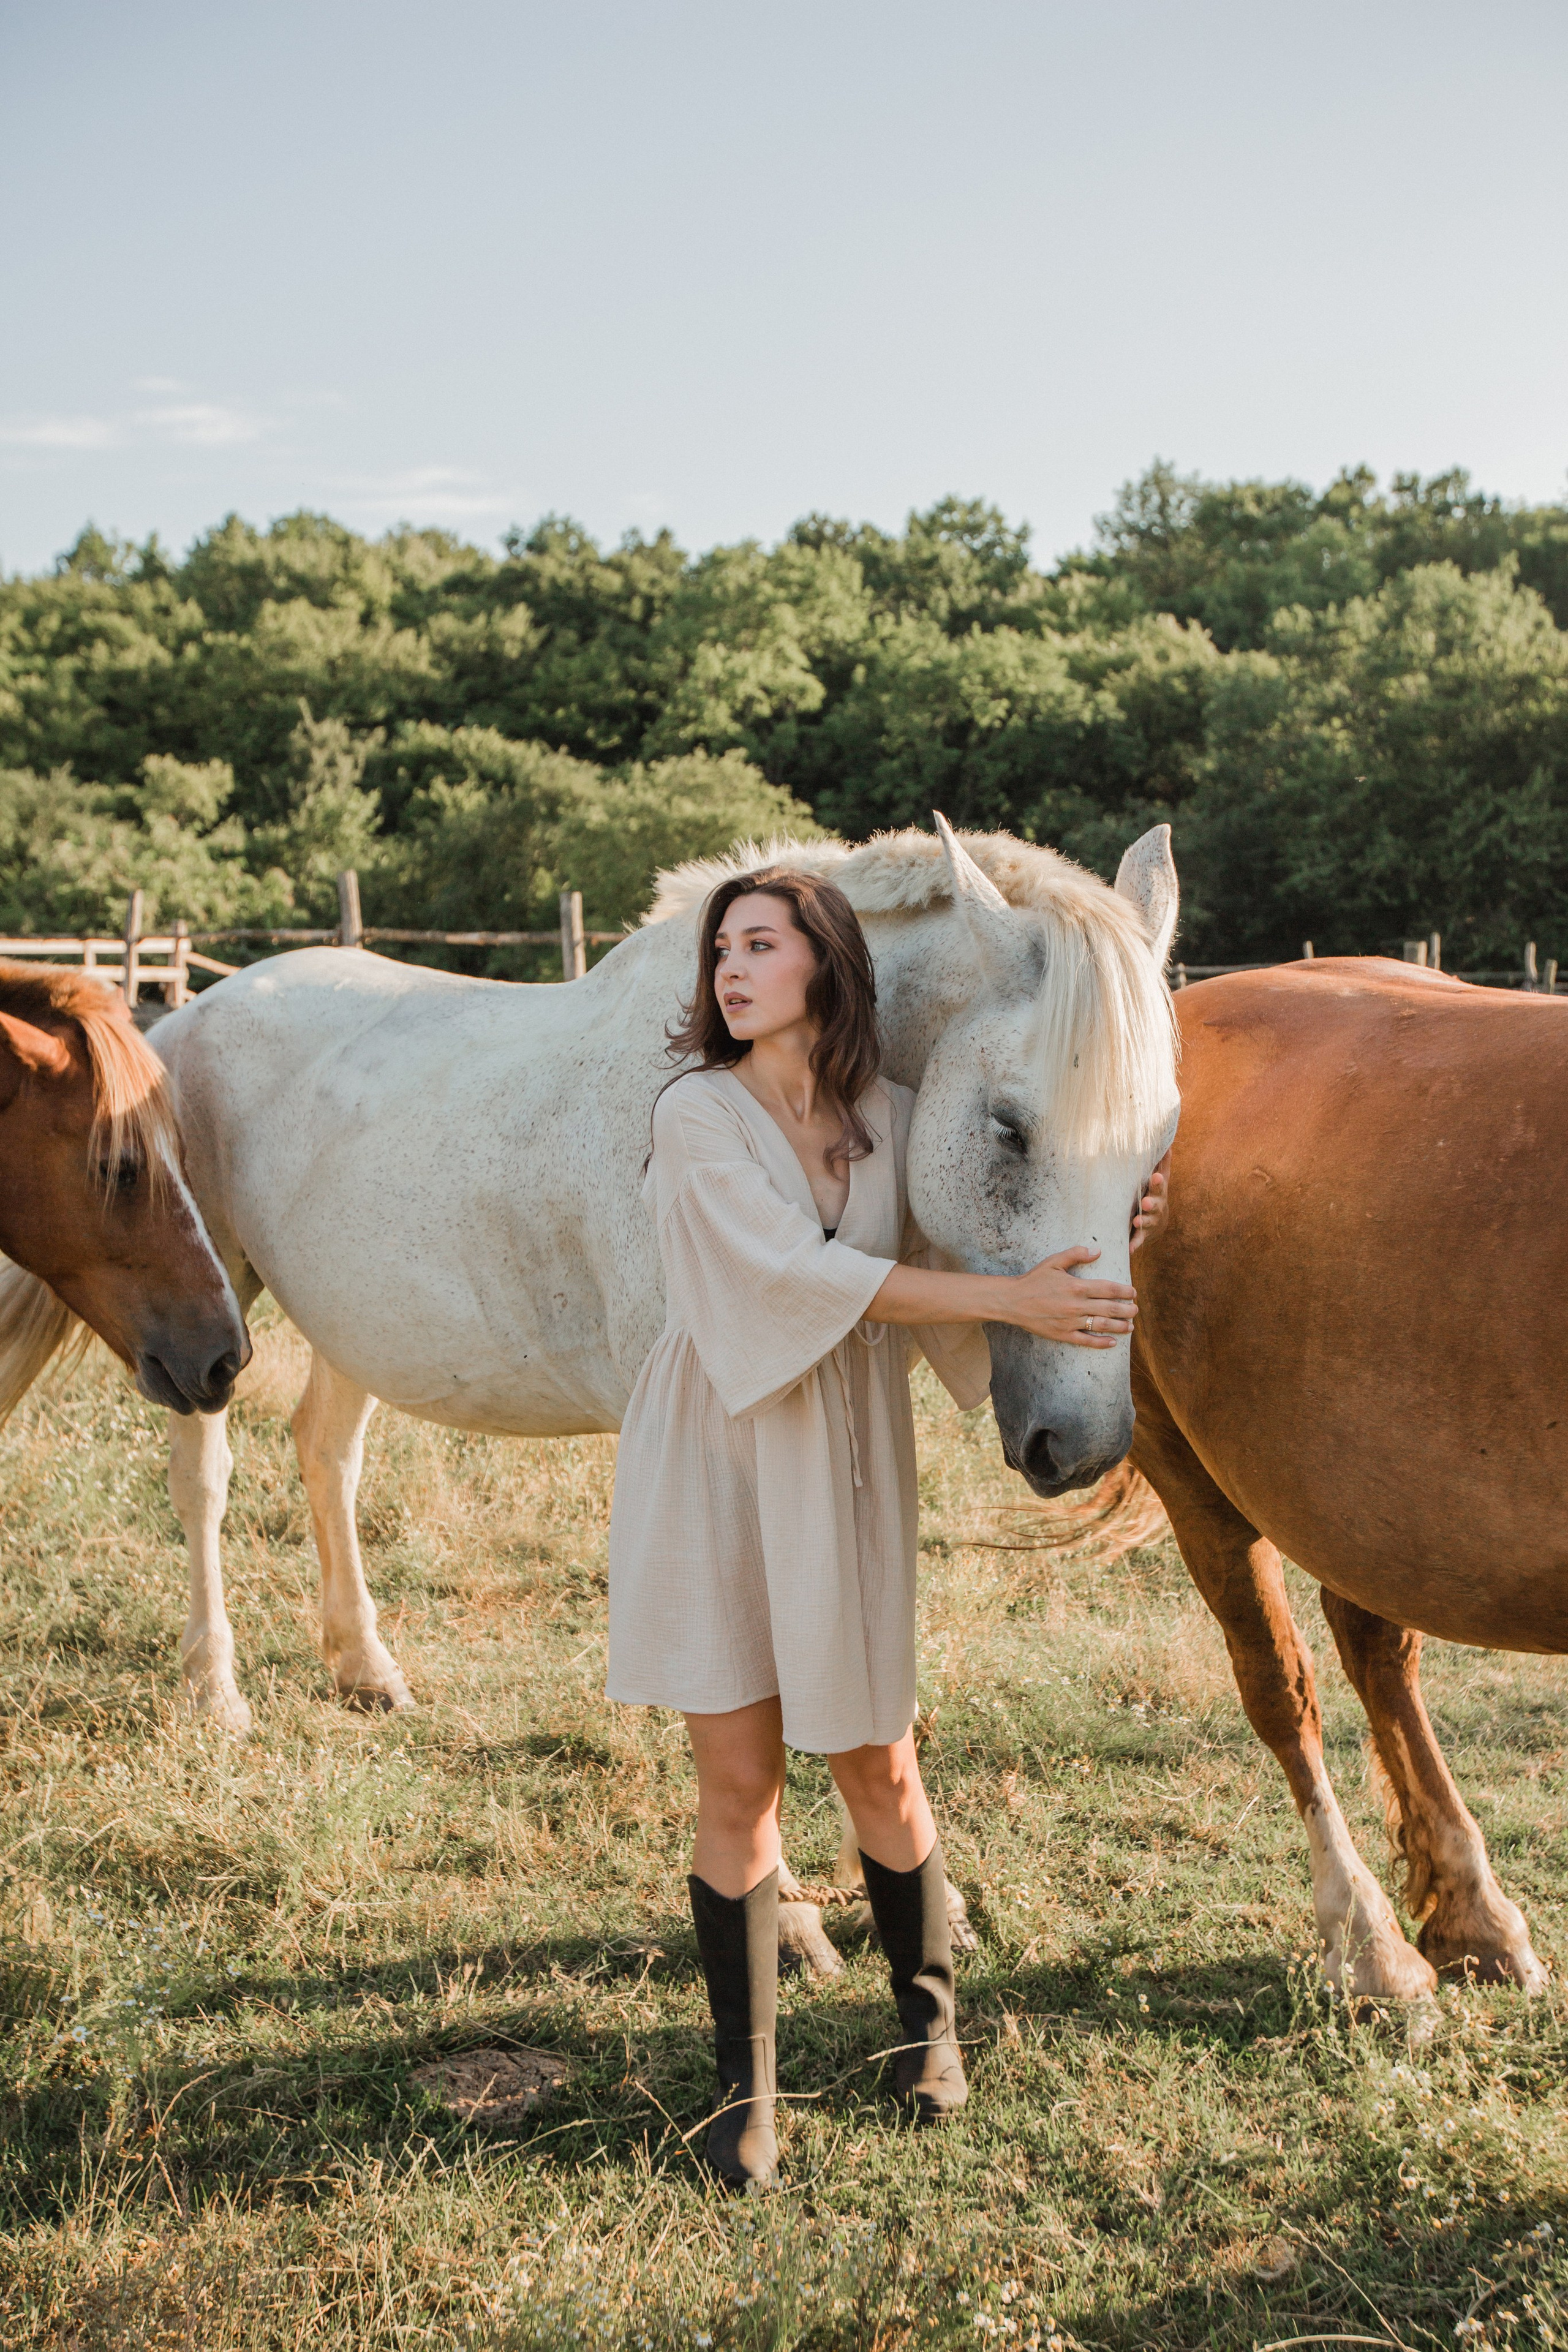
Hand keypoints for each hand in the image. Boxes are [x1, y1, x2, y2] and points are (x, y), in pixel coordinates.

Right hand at [1003, 1246, 1137, 1348]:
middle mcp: (1077, 1305)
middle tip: (1136, 1310)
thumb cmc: (1034, 1280)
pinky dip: (1102, 1342)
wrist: (1013, 1301)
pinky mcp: (1063, 1334)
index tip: (1133, 1293)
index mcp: (1077, 1286)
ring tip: (1131, 1326)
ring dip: (1120, 1326)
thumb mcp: (1054, 1262)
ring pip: (1102, 1325)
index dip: (1125, 1292)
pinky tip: (1113, 1342)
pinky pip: (1087, 1340)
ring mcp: (1071, 1322)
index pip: (1109, 1289)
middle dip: (1127, 1310)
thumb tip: (1097, 1250)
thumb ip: (1076, 1254)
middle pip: (1110, 1308)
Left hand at [1130, 1153, 1170, 1252]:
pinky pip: (1139, 1240)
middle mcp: (1157, 1207)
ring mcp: (1151, 1221)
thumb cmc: (1155, 1195)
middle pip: (1155, 1204)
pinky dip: (1135, 1244)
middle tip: (1145, 1202)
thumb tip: (1167, 1141)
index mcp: (1158, 1193)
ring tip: (1136, 1221)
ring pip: (1147, 1222)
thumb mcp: (1159, 1179)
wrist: (1159, 1223)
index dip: (1157, 1181)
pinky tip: (1130, 1249)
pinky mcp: (1143, 1235)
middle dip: (1151, 1203)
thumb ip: (1162, 1163)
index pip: (1159, 1185)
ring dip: (1143, 1221)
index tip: (1155, 1176)